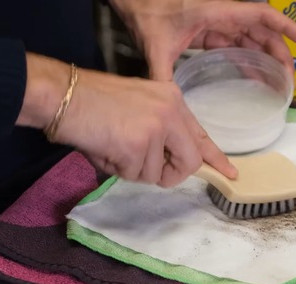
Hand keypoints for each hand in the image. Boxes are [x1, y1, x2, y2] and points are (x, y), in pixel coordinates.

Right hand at [17, 53, 236, 186]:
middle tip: (145, 168)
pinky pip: (136, 176)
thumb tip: (167, 163)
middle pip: (190, 162)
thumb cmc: (93, 102)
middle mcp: (171, 112)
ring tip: (112, 146)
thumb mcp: (139, 108)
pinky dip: (117, 169)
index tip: (231, 172)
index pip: (200, 134)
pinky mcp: (140, 146)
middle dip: (170, 174)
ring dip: (132, 170)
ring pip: (157, 174)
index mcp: (173, 100)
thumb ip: (160, 131)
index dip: (215, 157)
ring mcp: (158, 128)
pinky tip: (105, 148)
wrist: (65, 95)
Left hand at [108, 0, 295, 80]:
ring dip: (265, 55)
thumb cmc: (146, 15)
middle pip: (260, 30)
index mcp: (217, 13)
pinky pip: (235, 43)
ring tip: (278, 79)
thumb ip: (164, 77)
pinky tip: (255, 75)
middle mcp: (222, 15)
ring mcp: (216, 22)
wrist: (133, 2)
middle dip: (279, 51)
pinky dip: (248, 57)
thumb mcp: (156, 49)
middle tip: (290, 76)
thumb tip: (170, 105)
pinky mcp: (208, 30)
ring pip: (250, 37)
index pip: (261, 16)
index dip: (286, 27)